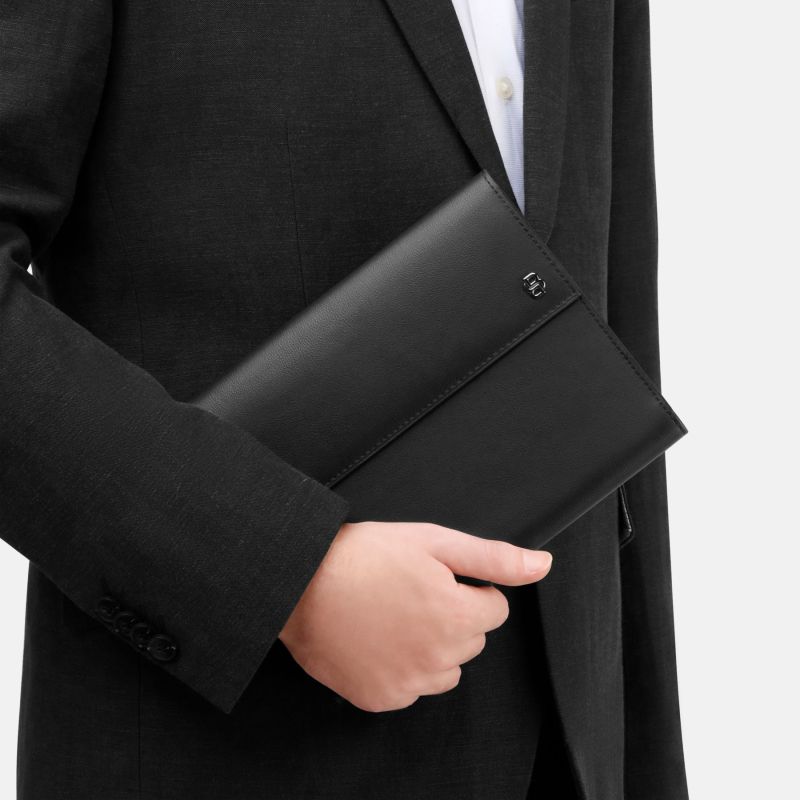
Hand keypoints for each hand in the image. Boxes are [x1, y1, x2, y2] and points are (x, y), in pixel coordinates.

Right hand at [278, 521, 552, 712]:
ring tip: (394, 614)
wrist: (299, 583)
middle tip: (411, 589)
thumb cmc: (362, 555)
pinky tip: (378, 638)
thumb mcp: (433, 541)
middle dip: (453, 614)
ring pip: (447, 668)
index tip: (436, 576)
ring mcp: (409, 683)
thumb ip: (493, 557)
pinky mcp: (382, 698)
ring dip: (433, 645)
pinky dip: (403, 667)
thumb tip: (542, 565)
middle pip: (472, 638)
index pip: (494, 607)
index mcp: (457, 615)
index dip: (468, 586)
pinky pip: (413, 687)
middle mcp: (439, 658)